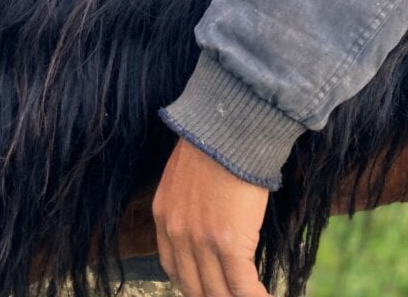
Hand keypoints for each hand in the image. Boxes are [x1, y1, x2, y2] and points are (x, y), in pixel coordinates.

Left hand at [153, 139, 270, 296]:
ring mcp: (201, 241)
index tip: (210, 290)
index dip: (194, 286)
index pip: (173, 269)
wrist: (228, 129)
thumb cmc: (215, 142)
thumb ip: (189, 204)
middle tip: (233, 295)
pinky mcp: (228, 244)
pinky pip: (242, 287)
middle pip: (194, 288)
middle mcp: (177, 234)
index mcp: (165, 216)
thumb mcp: (186, 175)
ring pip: (218, 293)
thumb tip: (208, 219)